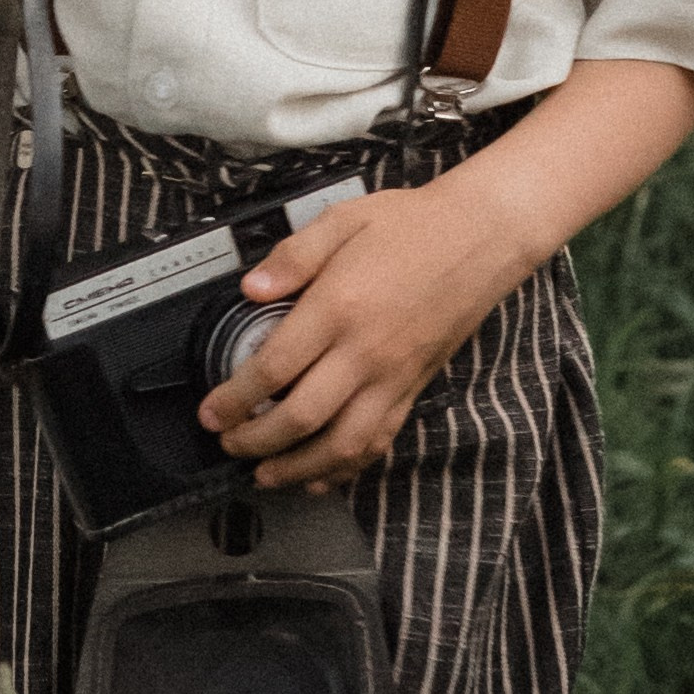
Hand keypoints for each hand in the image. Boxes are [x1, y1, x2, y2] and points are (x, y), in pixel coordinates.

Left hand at [196, 181, 525, 489]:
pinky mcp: (414, 387)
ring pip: (343, 443)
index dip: (236, 399)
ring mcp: (394, 375)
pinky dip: (348, 466)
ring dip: (299, 468)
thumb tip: (249, 288)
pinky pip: (380, 439)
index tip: (211, 412)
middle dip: (256, 441)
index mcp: (340, 306)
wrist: (482, 236)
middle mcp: (366, 350)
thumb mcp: (344, 218)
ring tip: (266, 475)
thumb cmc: (412, 225)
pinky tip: (322, 475)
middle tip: (229, 443)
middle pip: (302, 417)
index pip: (275, 367)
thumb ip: (293, 255)